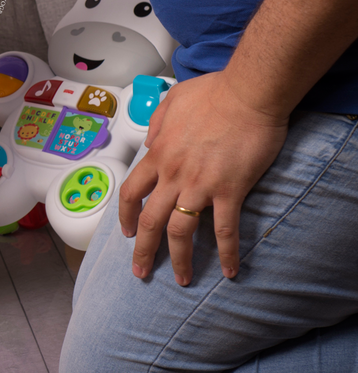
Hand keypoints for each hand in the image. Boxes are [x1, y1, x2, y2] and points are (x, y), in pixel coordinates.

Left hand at [118, 71, 287, 285]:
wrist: (248, 93)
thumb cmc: (213, 92)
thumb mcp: (171, 102)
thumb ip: (157, 125)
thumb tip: (151, 143)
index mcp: (158, 155)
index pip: (130, 192)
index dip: (125, 215)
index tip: (126, 231)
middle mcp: (173, 175)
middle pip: (149, 221)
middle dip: (143, 250)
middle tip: (141, 271)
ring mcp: (200, 185)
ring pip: (180, 232)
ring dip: (179, 260)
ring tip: (182, 279)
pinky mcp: (230, 191)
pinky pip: (225, 230)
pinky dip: (228, 253)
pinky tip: (231, 271)